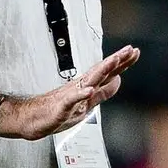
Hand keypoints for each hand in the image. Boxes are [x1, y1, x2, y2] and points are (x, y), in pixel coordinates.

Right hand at [7, 44, 139, 139]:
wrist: (33, 118)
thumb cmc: (58, 110)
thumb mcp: (88, 103)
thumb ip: (103, 92)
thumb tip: (119, 80)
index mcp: (87, 86)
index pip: (108, 72)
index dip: (122, 63)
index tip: (134, 51)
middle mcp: (81, 87)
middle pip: (101, 71)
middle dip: (116, 61)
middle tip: (129, 50)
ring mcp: (71, 96)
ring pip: (89, 81)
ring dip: (102, 70)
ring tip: (114, 61)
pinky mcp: (61, 108)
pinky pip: (71, 100)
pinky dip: (80, 95)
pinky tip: (89, 90)